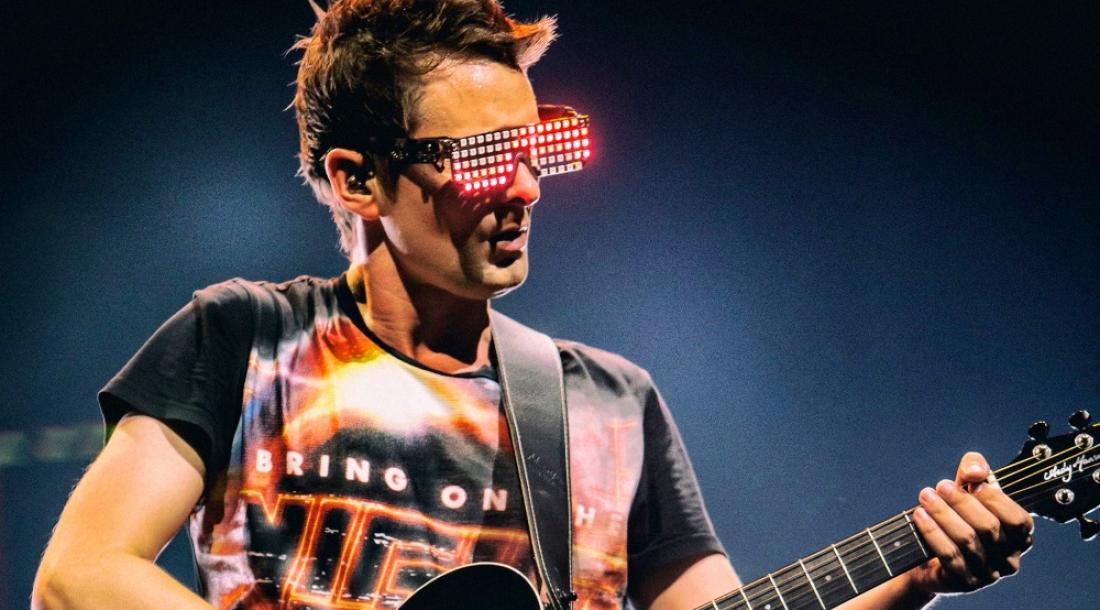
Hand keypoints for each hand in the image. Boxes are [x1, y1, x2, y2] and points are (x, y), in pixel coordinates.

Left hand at [904, 451, 1033, 596]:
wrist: (928, 553)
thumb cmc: (956, 515)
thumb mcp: (968, 488)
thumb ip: (976, 470)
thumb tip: (975, 470)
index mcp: (1020, 538)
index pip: (1018, 520)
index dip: (994, 498)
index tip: (969, 479)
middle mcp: (1009, 559)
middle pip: (988, 528)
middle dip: (962, 502)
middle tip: (940, 486)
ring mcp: (988, 575)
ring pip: (967, 541)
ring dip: (943, 514)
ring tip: (925, 496)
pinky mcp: (965, 583)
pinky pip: (949, 556)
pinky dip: (933, 532)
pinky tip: (919, 515)